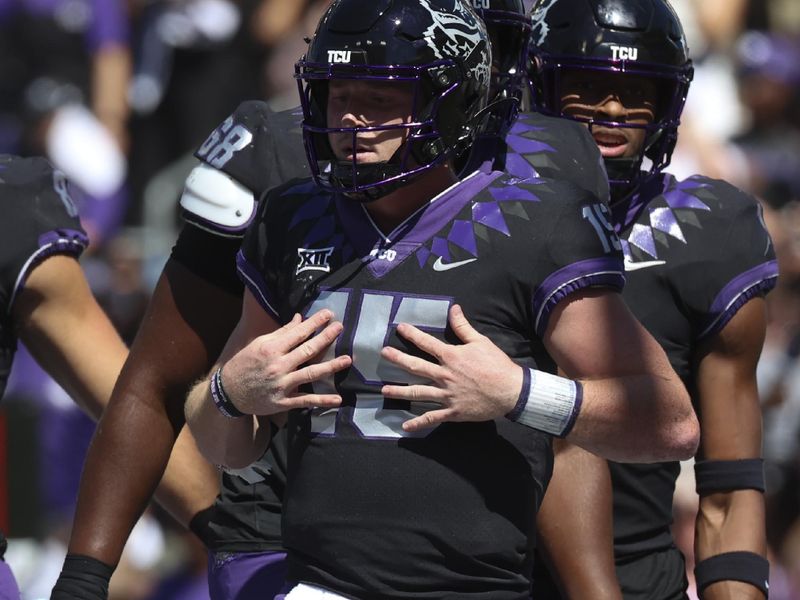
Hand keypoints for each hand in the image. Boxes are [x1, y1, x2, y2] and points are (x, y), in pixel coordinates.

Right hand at [221, 310, 350, 415]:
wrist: (229, 393)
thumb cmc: (245, 364)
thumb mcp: (259, 344)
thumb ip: (282, 333)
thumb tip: (300, 318)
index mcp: (271, 349)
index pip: (298, 333)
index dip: (315, 323)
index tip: (329, 314)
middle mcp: (278, 366)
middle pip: (307, 350)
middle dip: (326, 338)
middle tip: (340, 328)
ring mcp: (282, 385)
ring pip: (311, 374)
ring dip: (331, 367)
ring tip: (347, 359)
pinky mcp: (284, 402)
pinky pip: (306, 400)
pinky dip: (322, 400)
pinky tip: (338, 398)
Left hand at [380, 304, 522, 431]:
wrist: (511, 391)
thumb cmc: (497, 365)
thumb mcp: (481, 342)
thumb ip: (463, 327)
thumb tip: (454, 309)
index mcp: (451, 357)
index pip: (427, 343)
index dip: (412, 334)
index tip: (400, 329)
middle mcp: (445, 375)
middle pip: (416, 366)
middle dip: (398, 359)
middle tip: (384, 354)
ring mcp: (447, 395)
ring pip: (418, 392)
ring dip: (400, 391)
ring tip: (385, 390)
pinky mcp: (452, 411)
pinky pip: (432, 417)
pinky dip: (418, 423)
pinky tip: (405, 426)